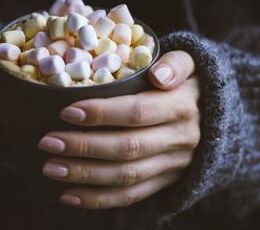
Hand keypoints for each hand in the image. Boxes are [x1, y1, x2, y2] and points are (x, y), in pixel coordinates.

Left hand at [38, 51, 199, 208]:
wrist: (214, 119)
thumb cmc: (186, 86)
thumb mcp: (189, 65)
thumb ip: (175, 63)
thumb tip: (157, 75)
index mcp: (181, 106)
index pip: (138, 112)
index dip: (102, 114)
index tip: (67, 112)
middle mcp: (178, 139)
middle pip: (127, 148)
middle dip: (84, 147)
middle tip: (48, 143)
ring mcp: (172, 165)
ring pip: (125, 176)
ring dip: (84, 175)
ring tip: (50, 168)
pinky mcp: (164, 182)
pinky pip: (131, 196)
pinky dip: (98, 199)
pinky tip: (68, 195)